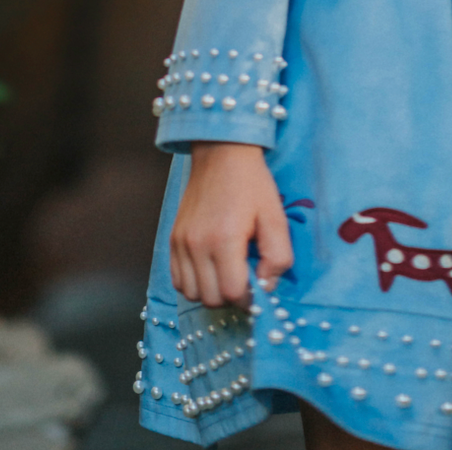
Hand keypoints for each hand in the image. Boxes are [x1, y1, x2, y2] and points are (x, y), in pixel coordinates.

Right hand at [169, 142, 293, 306]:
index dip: (249, 297)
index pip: (232, 293)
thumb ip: (278, 257)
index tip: (257, 286)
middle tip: (244, 278)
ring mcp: (181, 242)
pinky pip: (178, 279)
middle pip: (211, 298)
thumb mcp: (276, 216)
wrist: (221, 152)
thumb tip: (266, 286)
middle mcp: (197, 244)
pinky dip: (194, 282)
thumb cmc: (252, 183)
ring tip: (227, 272)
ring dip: (211, 292)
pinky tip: (210, 267)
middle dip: (231, 296)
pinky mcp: (173, 238)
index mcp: (224, 239)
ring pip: (191, 293)